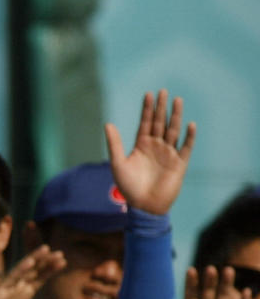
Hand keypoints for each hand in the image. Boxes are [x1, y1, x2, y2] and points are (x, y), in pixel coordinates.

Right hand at [0, 245, 65, 298]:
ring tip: (46, 249)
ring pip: (23, 269)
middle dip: (45, 261)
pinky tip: (31, 261)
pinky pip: (10, 277)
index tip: (63, 262)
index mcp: (24, 292)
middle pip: (33, 270)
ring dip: (34, 258)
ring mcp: (8, 288)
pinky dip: (20, 269)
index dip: (51, 269)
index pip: (40, 277)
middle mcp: (17, 287)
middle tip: (59, 253)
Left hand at [104, 89, 194, 215]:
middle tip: (163, 91)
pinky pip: (186, 147)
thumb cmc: (128, 188)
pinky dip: (189, 137)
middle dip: (161, 108)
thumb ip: (114, 144)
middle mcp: (156, 146)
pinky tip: (190, 125)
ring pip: (173, 131)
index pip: (145, 123)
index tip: (149, 94)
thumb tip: (107, 124)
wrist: (143, 207)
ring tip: (177, 100)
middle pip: (160, 123)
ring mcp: (168, 153)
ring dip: (175, 116)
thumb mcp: (118, 164)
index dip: (147, 109)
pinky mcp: (179, 163)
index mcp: (141, 145)